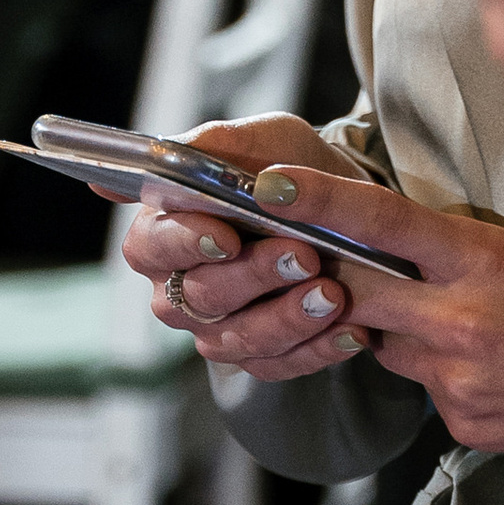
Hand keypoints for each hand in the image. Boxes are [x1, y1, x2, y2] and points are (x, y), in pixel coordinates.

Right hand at [124, 115, 362, 384]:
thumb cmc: (289, 167)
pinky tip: (352, 330)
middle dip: (253, 277)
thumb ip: (217, 145)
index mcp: (164, 231)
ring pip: (237, 339)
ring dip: (287, 318)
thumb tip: (168, 155)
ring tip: (331, 294)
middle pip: (199, 296)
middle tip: (301, 255)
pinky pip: (279, 365)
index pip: (151, 245)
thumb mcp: (262, 139)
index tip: (228, 236)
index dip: (184, 244)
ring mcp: (217, 328)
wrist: (343, 202)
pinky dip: (317, 350)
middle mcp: (180, 288)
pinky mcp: (259, 357)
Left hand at [182, 148, 503, 490]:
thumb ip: (476, 261)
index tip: (267, 185)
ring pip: (390, 348)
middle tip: (327, 263)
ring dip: (405, 334)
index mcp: (488, 262)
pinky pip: (432, 396)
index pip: (378, 222)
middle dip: (337, 278)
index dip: (314, 201)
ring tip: (476, 329)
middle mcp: (464, 321)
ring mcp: (461, 381)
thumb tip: (420, 256)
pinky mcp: (470, 427)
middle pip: (356, 291)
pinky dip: (450, 382)